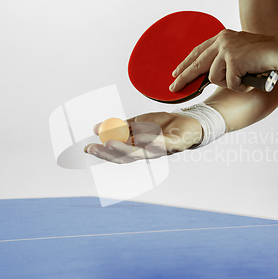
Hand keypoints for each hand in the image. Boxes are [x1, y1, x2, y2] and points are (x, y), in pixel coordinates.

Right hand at [84, 112, 201, 163]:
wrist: (190, 121)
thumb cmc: (164, 124)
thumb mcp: (139, 122)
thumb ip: (120, 126)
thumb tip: (96, 128)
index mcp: (139, 149)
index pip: (118, 155)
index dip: (102, 153)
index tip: (87, 148)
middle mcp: (149, 153)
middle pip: (126, 157)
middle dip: (108, 154)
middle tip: (94, 148)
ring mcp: (162, 150)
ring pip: (142, 153)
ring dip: (125, 149)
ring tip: (109, 143)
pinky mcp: (176, 144)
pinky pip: (164, 144)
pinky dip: (153, 142)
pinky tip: (141, 138)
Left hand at [170, 29, 277, 92]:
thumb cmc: (266, 55)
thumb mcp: (240, 53)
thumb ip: (225, 58)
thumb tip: (208, 74)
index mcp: (222, 37)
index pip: (198, 51)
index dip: (186, 63)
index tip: (175, 73)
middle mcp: (222, 41)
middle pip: (196, 64)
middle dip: (184, 78)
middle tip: (173, 88)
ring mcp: (227, 49)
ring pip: (215, 78)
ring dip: (231, 84)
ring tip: (246, 77)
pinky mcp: (234, 59)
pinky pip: (230, 83)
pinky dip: (242, 86)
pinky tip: (251, 78)